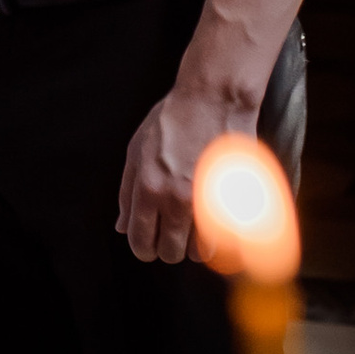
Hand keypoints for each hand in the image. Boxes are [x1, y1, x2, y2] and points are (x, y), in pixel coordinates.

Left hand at [117, 78, 257, 263]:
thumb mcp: (135, 151)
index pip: (140, 241)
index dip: (144, 248)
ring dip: (195, 246)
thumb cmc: (171, 122)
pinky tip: (214, 225)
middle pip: (170, 252)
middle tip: (173, 234)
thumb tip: (122, 227)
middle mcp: (175, 199)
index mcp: (148, 187)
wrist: (212, 100)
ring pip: (198, 253)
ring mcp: (206, 200)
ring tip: (195, 228)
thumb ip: (127, 192)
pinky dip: (218, 240)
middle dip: (169, 248)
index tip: (149, 244)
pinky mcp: (232, 199)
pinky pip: (223, 240)